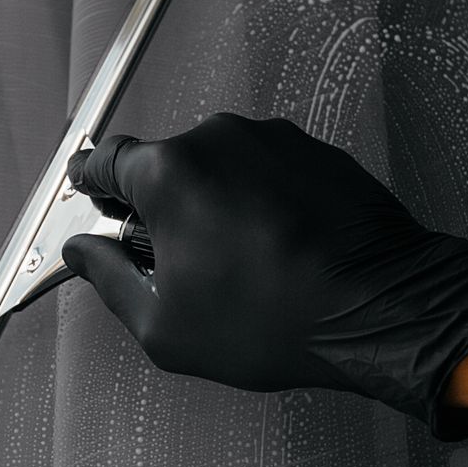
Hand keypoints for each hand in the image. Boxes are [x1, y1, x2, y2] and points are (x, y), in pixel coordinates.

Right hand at [61, 113, 467, 437]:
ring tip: (241, 267)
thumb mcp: (166, 326)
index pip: (105, 161)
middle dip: (162, 208)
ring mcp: (272, 140)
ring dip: (217, 206)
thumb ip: (109, 280)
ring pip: (220, 168)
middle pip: (166, 166)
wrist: (382, 308)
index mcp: (170, 174)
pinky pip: (268, 172)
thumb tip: (85, 255)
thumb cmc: (280, 319)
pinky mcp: (314, 151)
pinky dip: (263, 204)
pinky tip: (276, 253)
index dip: (91, 185)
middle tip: (176, 263)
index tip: (89, 196)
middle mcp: (219, 140)